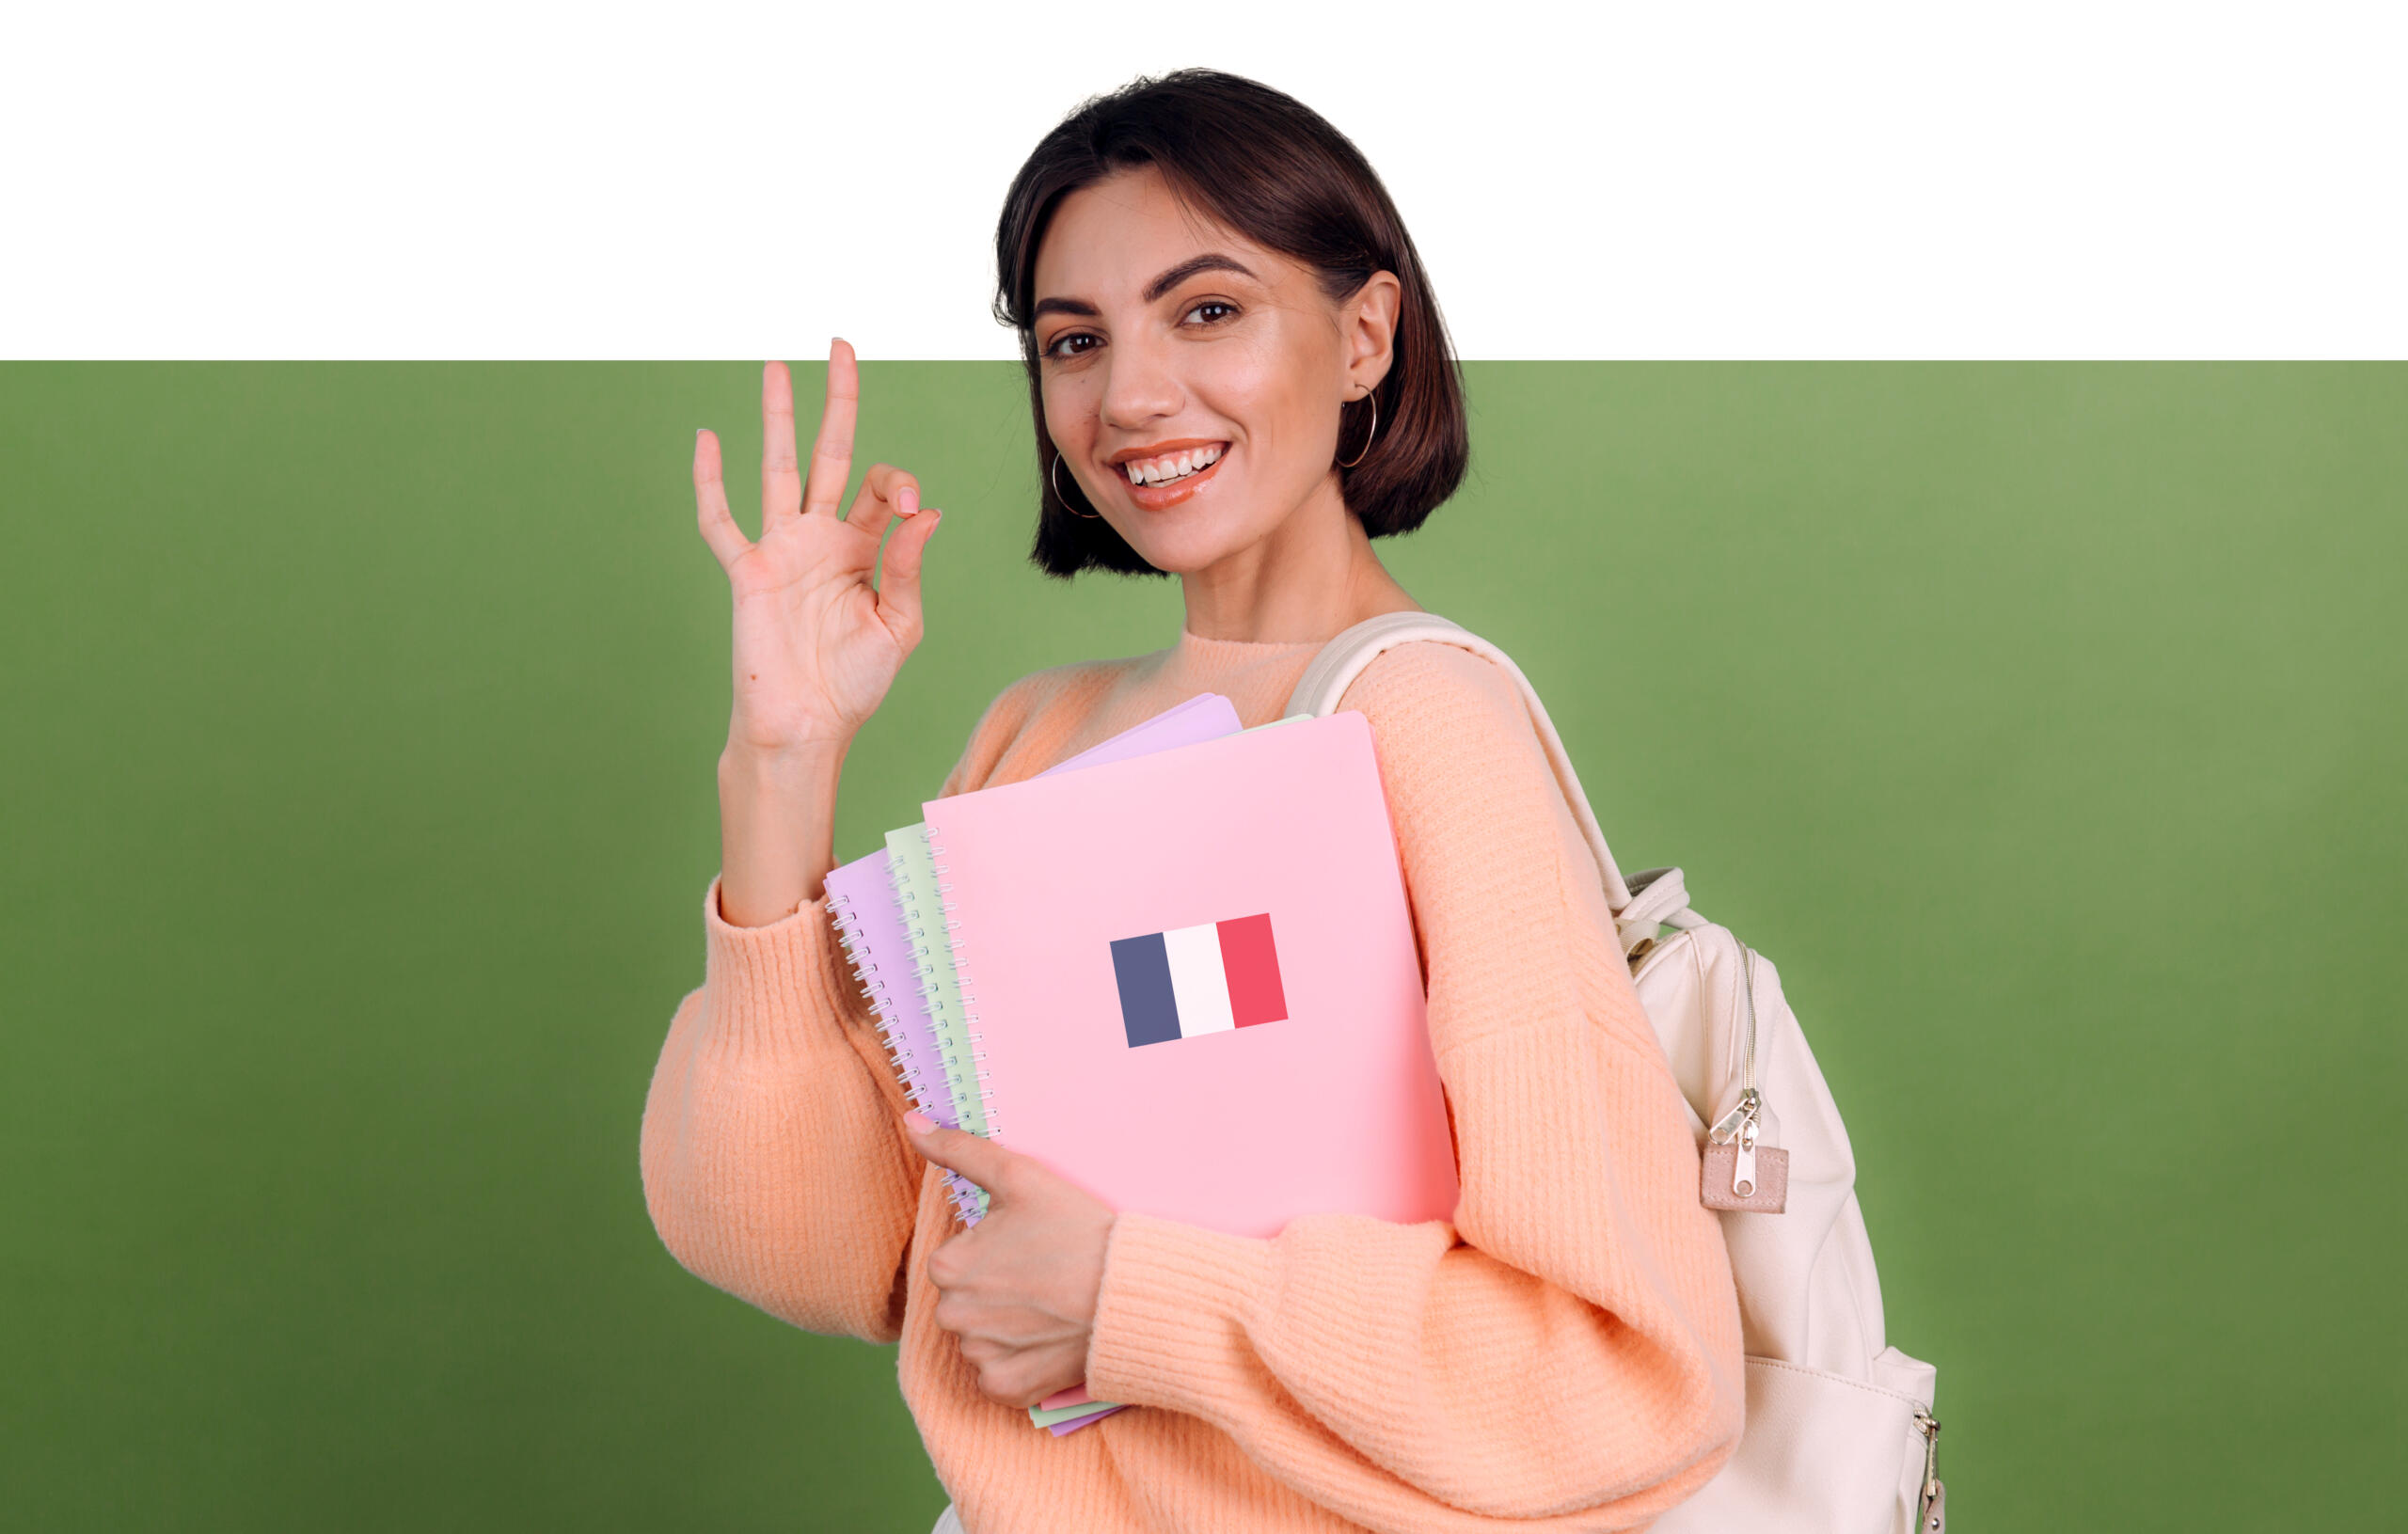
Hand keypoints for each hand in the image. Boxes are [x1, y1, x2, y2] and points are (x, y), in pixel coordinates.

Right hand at [694, 341, 941, 755]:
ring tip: (777, 366)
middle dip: (837, 400)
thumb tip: (926, 512)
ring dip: (777, 417)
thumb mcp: (898, 625)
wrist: (807, 725)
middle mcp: (822, 538)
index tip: (910, 504)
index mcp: (863, 548)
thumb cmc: (855, 683)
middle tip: (840, 345)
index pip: (882, 488)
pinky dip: (709, 481)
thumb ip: (907, 567)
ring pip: (777, 467)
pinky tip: (707, 439)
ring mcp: (781, 549)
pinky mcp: (748, 571)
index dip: (899, 483)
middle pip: (829, 452)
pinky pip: (721, 520)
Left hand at [905, 1111, 1117, 1408]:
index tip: (1029, 1246)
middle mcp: (952, 1316)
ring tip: (1049, 1306)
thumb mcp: (1018, 1175)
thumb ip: (958, 1149)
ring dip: (1005, 1326)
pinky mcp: (1005, 1388)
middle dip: (995, 1289)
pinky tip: (1046, 1340)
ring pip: (979, 1337)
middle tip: (1042, 1274)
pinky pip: (997, 1376)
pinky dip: (1017, 1363)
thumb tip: (911, 1121)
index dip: (993, 1250)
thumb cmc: (1076, 1229)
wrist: (1130, 1291)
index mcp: (947, 1266)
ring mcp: (979, 1356)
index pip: (956, 1258)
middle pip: (964, 1299)